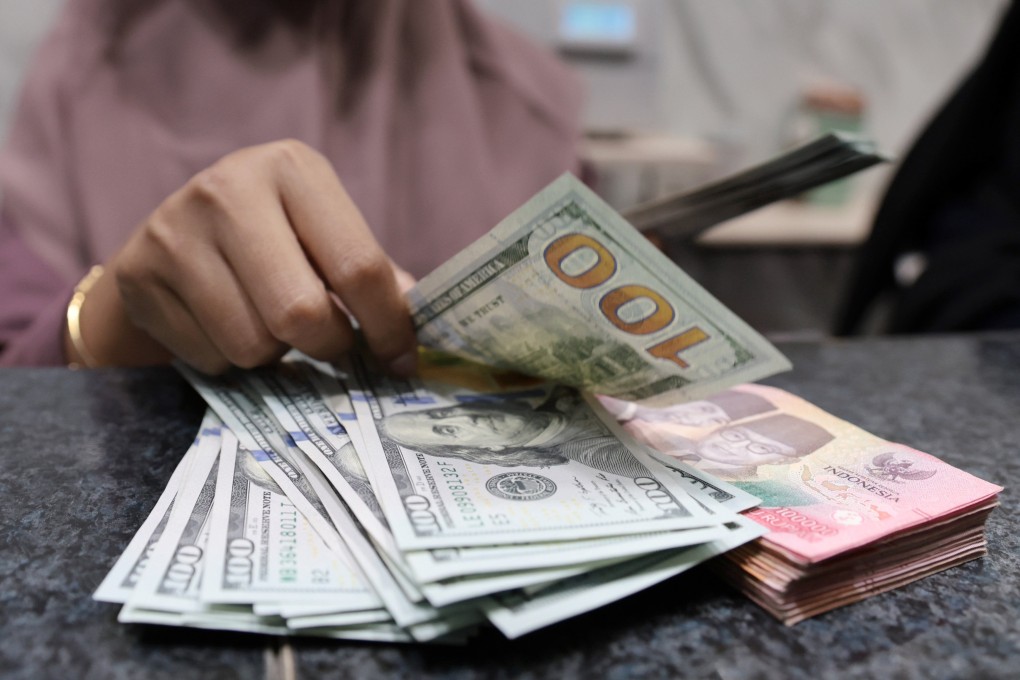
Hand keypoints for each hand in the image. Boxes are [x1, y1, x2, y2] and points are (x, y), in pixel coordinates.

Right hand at [67, 140, 416, 374]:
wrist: (169, 239)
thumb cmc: (270, 241)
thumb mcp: (322, 234)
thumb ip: (368, 275)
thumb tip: (415, 335)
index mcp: (293, 168)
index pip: (358, 265)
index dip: (388, 325)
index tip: (400, 360)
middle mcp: (229, 189)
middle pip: (301, 312)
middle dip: (328, 345)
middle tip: (332, 346)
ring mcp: (176, 231)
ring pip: (252, 344)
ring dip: (273, 354)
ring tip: (267, 323)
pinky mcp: (139, 274)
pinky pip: (210, 357)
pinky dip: (229, 360)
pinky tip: (223, 325)